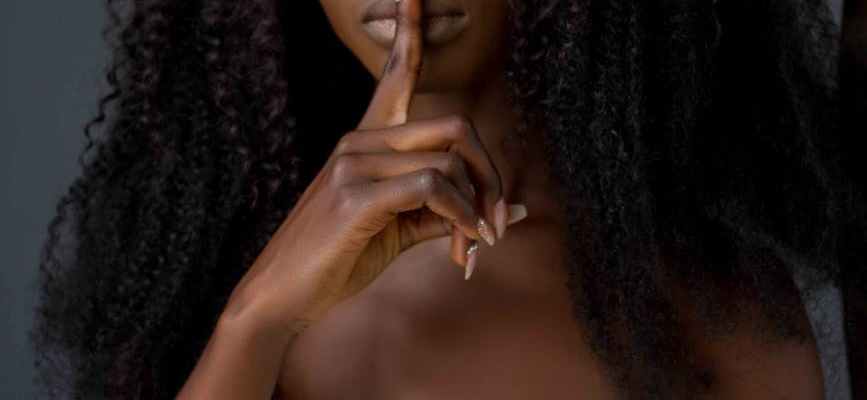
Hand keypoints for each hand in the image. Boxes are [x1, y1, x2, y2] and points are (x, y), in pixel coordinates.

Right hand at [222, 0, 524, 331]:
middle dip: (489, 174)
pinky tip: (465, 245)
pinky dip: (461, 216)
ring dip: (476, 209)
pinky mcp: (356, 195)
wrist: (284, 293)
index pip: (394, 77)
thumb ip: (448, 213)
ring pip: (449, 162)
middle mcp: (360, 140)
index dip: (408, 33)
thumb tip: (509, 211)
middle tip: (497, 219)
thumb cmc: (341, 258)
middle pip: (455, 129)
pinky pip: (433, 187)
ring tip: (475, 246)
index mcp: (367, 140)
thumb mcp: (400, 231)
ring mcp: (354, 163)